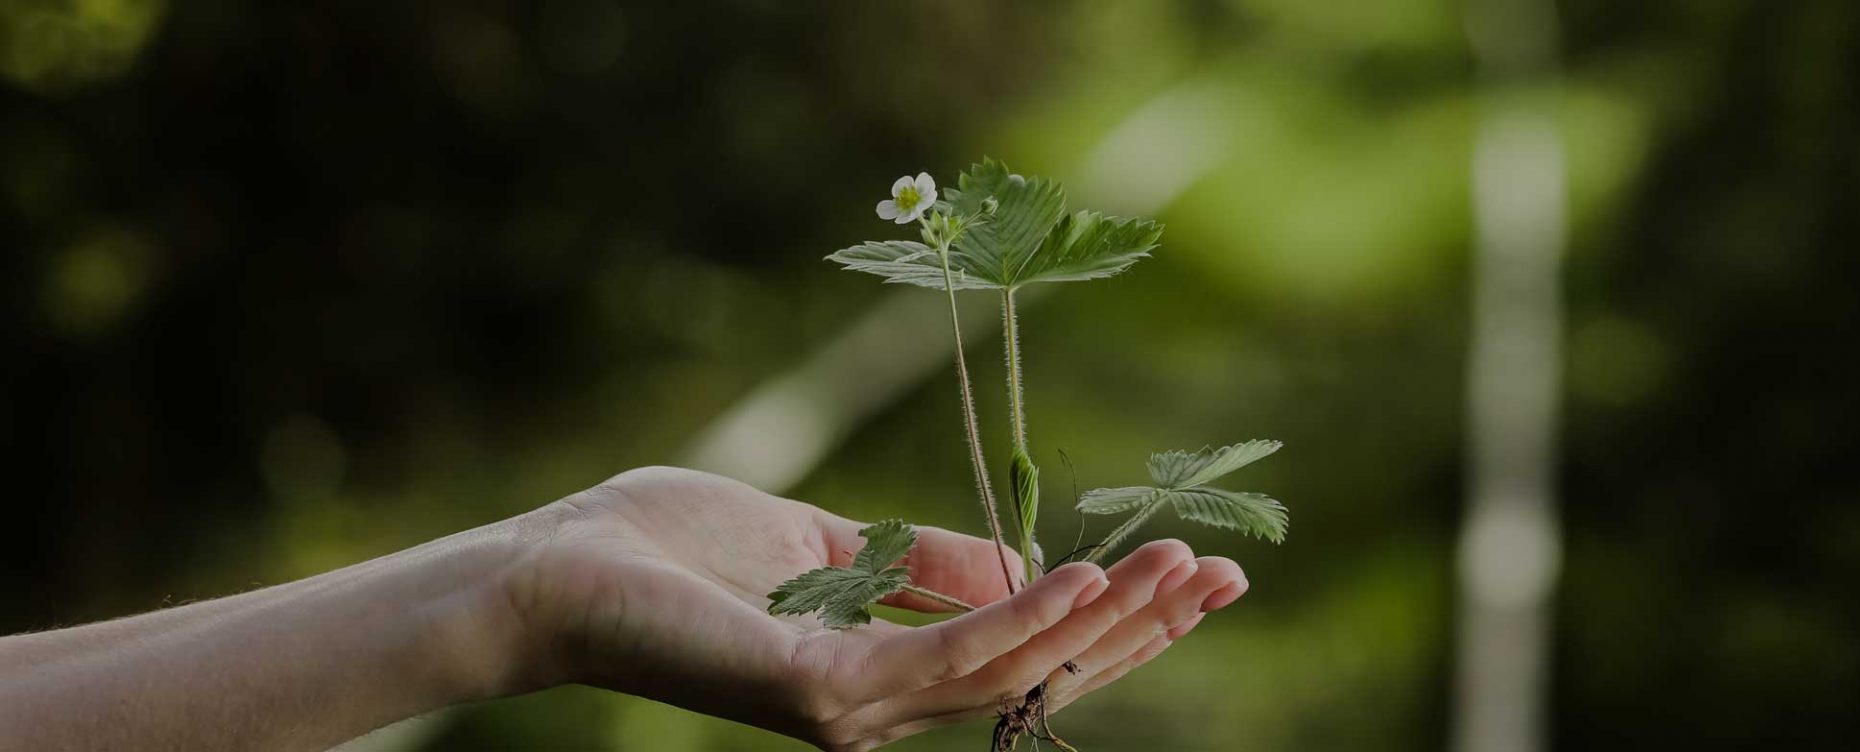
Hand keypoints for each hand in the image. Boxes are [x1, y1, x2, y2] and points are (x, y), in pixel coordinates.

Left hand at [501, 467, 1250, 750]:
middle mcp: (883, 707)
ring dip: (1100, 622)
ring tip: (1173, 571)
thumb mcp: (827, 543)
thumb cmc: (675, 551)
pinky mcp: (823, 693)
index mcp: (885, 671)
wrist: (561, 570)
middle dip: (1136, 630)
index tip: (1190, 571)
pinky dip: (1020, 620)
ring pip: (1010, 672)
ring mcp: (856, 710)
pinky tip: (1077, 578)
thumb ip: (923, 563)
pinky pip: (944, 658)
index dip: (1110, 619)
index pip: (1023, 653)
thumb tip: (1026, 564)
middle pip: (1038, 675)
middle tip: (1223, 578)